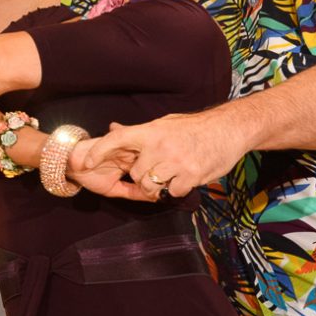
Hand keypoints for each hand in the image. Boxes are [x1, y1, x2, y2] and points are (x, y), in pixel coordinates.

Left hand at [80, 111, 243, 196]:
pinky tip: (185, 179)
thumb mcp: (166, 123)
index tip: (85, 163)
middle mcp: (161, 146)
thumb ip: (139, 131)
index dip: (98, 151)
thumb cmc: (196, 127)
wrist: (230, 129)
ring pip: (152, 186)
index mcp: (152, 131)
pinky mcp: (191, 176)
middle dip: (143, 178)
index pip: (117, 139)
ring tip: (170, 177)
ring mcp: (176, 162)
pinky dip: (177, 190)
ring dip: (158, 187)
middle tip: (156, 172)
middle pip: (136, 174)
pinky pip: (172, 192)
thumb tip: (113, 127)